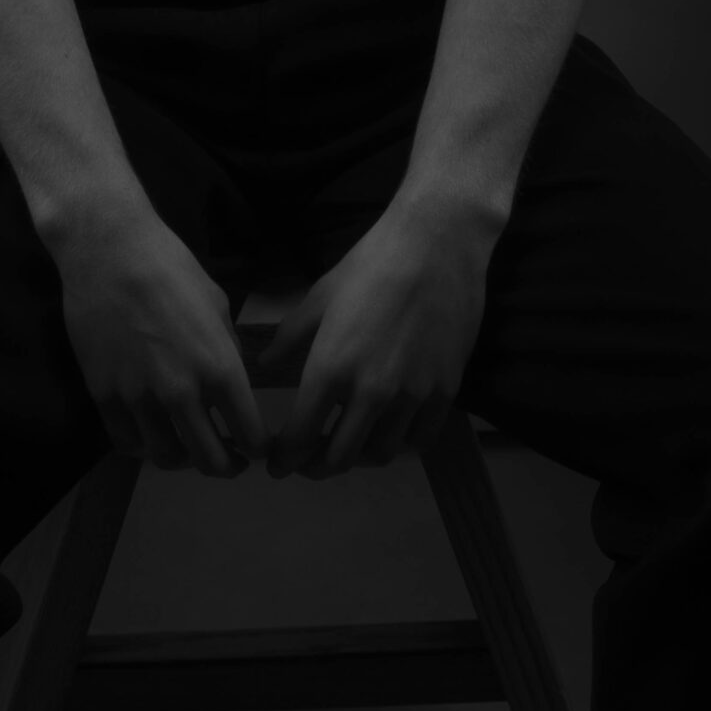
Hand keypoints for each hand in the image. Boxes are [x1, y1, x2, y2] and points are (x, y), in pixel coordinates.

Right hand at [52, 202, 268, 479]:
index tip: (256, 446)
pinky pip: (126, 442)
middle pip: (211, 461)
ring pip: (167, 458)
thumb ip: (226, 351)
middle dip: (227, 466)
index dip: (258, 448)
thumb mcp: (217, 305)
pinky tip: (150, 435)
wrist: (110, 250)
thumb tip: (230, 383)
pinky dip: (142, 446)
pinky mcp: (104, 395)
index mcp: (220, 368)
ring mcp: (140, 398)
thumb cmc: (171, 267)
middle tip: (229, 460)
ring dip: (184, 459)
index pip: (251, 436)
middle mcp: (183, 393)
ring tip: (187, 447)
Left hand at [257, 196, 494, 478]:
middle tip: (309, 461)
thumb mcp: (320, 298)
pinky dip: (401, 445)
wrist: (435, 244)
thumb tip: (264, 365)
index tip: (278, 465)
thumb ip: (290, 339)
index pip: (300, 436)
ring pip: (381, 454)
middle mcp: (369, 393)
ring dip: (358, 458)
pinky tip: (390, 434)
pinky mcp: (445, 390)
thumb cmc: (370, 264)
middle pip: (340, 458)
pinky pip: (421, 438)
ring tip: (349, 446)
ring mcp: (411, 395)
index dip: (284, 459)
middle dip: (316, 466)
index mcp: (330, 370)